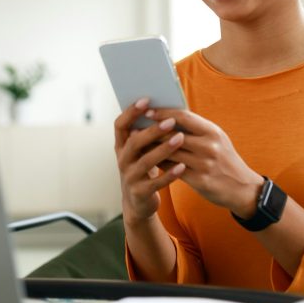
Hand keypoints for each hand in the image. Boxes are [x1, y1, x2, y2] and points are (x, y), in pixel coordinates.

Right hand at [114, 99, 186, 223]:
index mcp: (121, 146)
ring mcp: (129, 177)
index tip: (146, 100)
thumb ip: (147, 135)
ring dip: (164, 149)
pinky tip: (182, 166)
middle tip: (171, 121)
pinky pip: (156, 183)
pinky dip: (169, 174)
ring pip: (146, 161)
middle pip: (134, 142)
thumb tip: (166, 110)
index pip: (120, 125)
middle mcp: (122, 160)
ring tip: (181, 139)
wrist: (138, 201)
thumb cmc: (144, 169)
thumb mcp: (141, 152)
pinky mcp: (140, 192)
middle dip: (152, 131)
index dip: (131, 112)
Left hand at [149, 109, 262, 216]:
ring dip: (152, 148)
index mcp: (213, 132)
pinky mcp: (200, 181)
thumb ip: (196, 129)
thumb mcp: (217, 139)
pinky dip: (160, 164)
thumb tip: (168, 116)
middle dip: (152, 131)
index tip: (148, 112)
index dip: (163, 113)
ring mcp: (205, 164)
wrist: (244, 189)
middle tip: (135, 128)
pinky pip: (173, 170)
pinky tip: (149, 161)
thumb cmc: (225, 160)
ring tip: (138, 144)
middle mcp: (210, 146)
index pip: (184, 116)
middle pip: (173, 134)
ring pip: (170, 153)